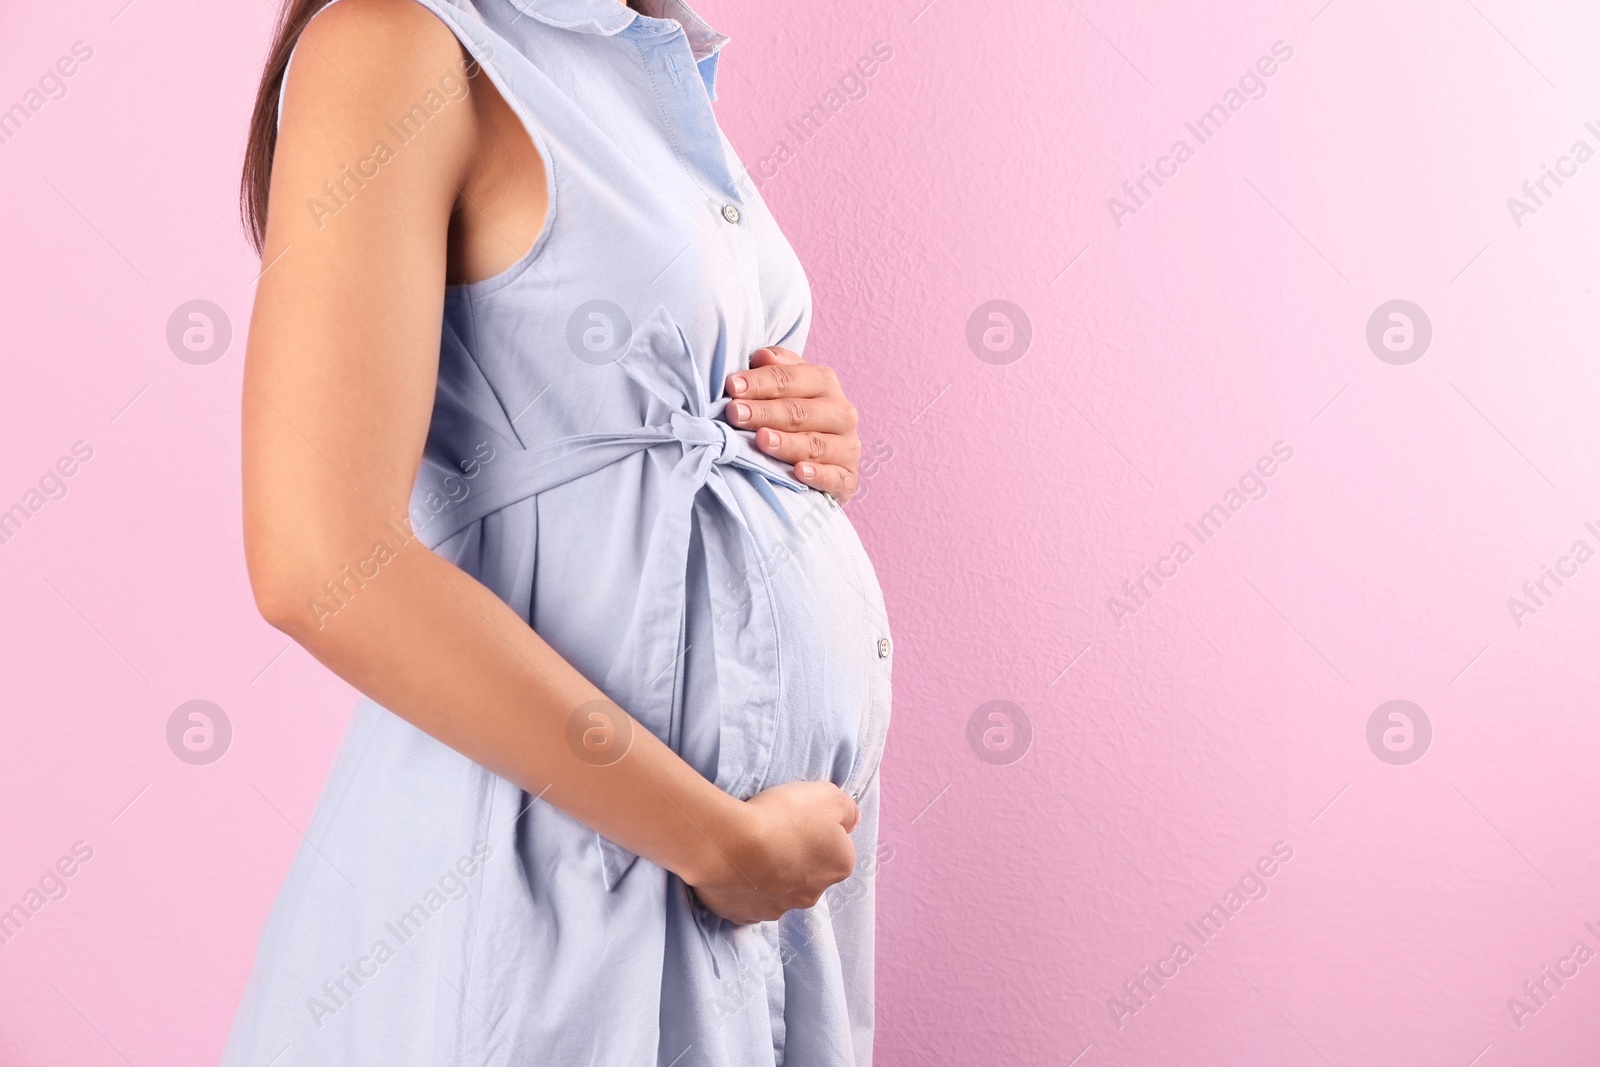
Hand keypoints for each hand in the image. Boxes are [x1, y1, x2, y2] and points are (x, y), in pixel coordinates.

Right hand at [688, 780, 860, 924]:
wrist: (731, 844)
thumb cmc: (784, 816)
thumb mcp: (828, 796)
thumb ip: (847, 809)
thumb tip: (850, 822)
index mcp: (839, 866)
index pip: (837, 846)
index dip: (818, 829)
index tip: (798, 818)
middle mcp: (813, 894)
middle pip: (809, 872)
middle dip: (795, 856)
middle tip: (773, 833)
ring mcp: (779, 909)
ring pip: (780, 890)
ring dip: (770, 875)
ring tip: (748, 850)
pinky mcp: (746, 916)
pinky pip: (750, 903)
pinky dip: (745, 890)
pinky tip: (734, 871)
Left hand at [724, 347, 862, 501]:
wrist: (820, 461)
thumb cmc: (792, 417)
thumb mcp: (784, 388)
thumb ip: (775, 370)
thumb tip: (761, 355)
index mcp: (824, 383)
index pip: (791, 378)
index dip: (760, 382)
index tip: (731, 386)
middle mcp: (841, 413)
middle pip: (799, 411)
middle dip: (764, 412)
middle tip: (734, 413)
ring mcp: (847, 447)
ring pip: (815, 444)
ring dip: (786, 443)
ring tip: (760, 440)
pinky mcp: (848, 478)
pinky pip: (835, 478)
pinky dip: (818, 475)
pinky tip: (798, 473)